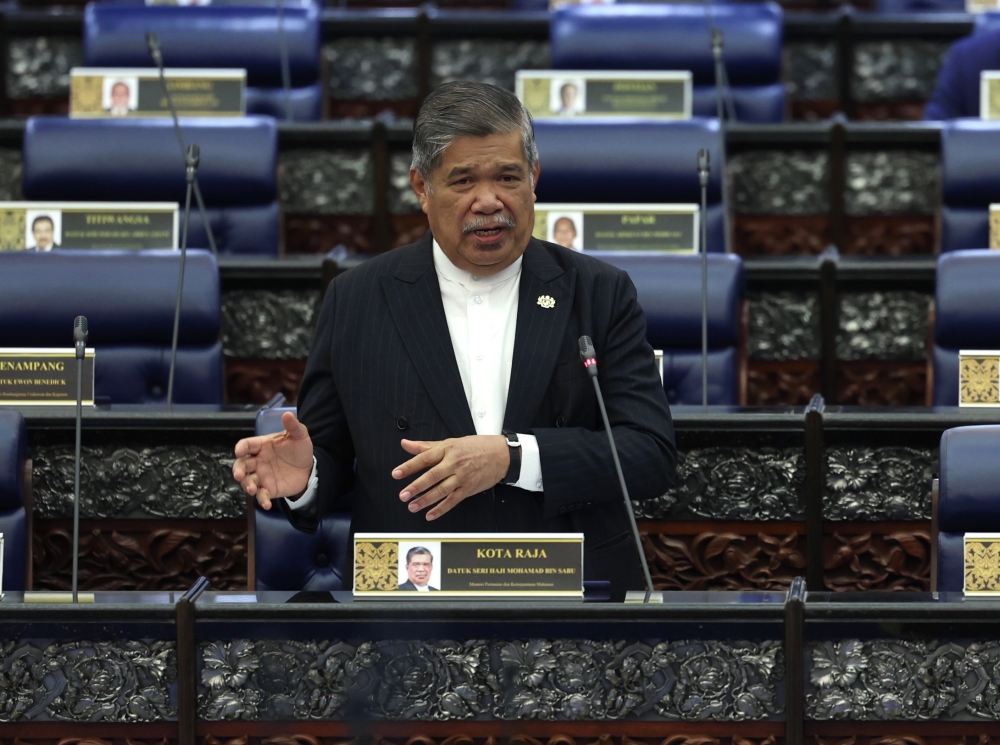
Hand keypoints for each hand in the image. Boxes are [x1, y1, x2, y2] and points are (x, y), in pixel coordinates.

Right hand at [233, 411, 313, 509]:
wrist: (310, 467)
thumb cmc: (299, 449)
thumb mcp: (299, 436)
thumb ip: (293, 426)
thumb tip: (287, 414)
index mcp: (261, 446)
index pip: (247, 445)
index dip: (241, 448)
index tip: (239, 451)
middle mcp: (258, 461)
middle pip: (241, 465)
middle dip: (238, 470)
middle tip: (239, 475)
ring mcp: (262, 476)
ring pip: (248, 481)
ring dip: (247, 486)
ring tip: (253, 489)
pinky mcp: (268, 489)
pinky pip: (261, 496)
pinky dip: (262, 500)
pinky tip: (267, 504)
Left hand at [392, 435, 509, 520]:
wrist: (501, 454)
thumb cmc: (476, 447)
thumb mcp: (450, 442)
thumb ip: (425, 446)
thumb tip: (405, 444)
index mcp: (447, 449)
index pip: (424, 458)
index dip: (409, 466)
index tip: (396, 474)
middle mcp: (454, 463)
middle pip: (432, 476)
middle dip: (416, 487)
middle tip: (403, 495)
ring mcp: (462, 477)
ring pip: (441, 490)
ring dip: (426, 500)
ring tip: (412, 506)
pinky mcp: (468, 488)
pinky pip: (453, 501)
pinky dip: (441, 509)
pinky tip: (430, 514)